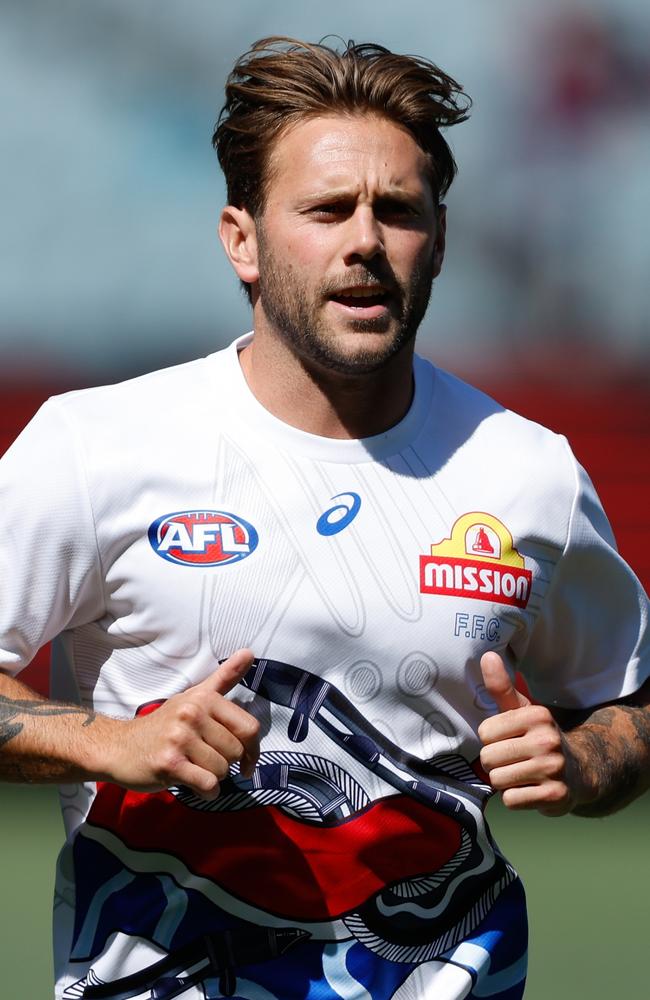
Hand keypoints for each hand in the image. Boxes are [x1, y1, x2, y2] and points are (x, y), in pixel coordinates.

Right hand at [106, 648, 258, 798]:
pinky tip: (194, 784)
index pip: (249, 727)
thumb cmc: (163, 724)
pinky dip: (206, 792)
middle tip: (206, 760)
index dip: (253, 749)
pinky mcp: (169, 763)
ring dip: (213, 778)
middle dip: (226, 763)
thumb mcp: (194, 696)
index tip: (246, 760)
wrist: (119, 746)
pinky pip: (207, 784)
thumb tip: (250, 652)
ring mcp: (179, 738)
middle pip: (236, 752)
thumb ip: (224, 678)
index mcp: (203, 699)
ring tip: (195, 769)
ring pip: (222, 770)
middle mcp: (192, 714)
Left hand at [477, 651, 588, 815]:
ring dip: (504, 781)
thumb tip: (486, 654)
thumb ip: (501, 687)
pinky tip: (530, 789)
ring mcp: (552, 769)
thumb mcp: (522, 710)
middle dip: (495, 762)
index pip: (484, 732)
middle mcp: (546, 740)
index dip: (491, 739)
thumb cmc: (539, 738)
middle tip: (514, 760)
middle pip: (488, 758)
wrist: (580, 771)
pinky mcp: (555, 796)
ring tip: (522, 774)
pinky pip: (511, 800)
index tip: (508, 739)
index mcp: (535, 716)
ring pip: (497, 780)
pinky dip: (516, 798)